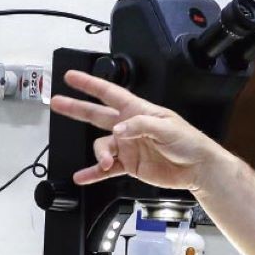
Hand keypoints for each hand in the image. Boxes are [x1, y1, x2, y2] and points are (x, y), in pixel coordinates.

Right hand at [49, 70, 225, 190]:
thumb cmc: (188, 142)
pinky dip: (93, 173)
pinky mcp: (129, 165)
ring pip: (102, 147)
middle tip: (57, 102)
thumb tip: (118, 130)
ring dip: (99, 156)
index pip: (110, 93)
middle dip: (77, 108)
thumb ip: (141, 126)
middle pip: (96, 114)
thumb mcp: (167, 127)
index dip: (90, 84)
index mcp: (138, 111)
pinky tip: (82, 177)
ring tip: (105, 164)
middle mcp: (129, 127)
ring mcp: (127, 146)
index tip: (72, 77)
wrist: (197, 168)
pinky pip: (106, 169)